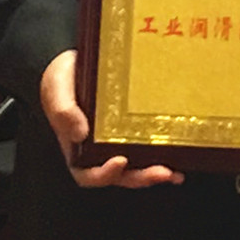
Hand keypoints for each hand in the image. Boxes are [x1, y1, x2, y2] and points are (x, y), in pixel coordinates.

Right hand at [39, 49, 179, 189]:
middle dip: (141, 178)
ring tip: (174, 172)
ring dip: (156, 172)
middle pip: (120, 176)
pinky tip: (182, 155)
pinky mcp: (134, 131)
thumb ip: (63, 110)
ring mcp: (118, 143)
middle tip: (162, 172)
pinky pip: (150, 148)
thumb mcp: (57, 89)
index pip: (88, 174)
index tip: (120, 161)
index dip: (104, 174)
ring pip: (137, 167)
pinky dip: (165, 155)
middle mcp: (99, 151)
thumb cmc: (62, 79)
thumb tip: (81, 134)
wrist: (78, 61)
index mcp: (77, 148)